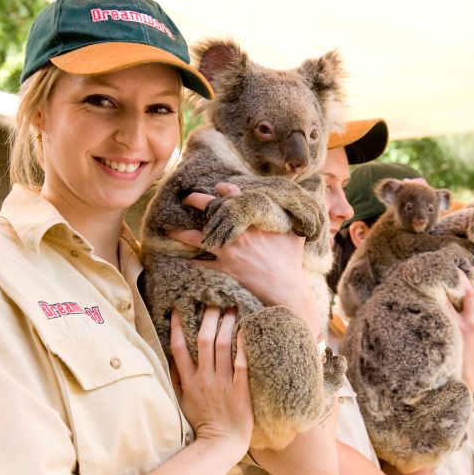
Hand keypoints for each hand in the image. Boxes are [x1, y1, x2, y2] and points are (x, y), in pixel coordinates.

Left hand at [169, 183, 319, 332]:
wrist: (285, 286)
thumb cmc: (291, 260)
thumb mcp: (295, 233)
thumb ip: (292, 217)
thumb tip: (303, 205)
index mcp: (252, 218)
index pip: (232, 195)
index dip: (222, 190)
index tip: (216, 188)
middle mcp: (236, 230)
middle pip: (208, 209)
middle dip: (194, 201)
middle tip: (186, 199)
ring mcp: (228, 249)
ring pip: (196, 237)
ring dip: (181, 232)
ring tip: (170, 229)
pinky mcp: (224, 267)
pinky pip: (202, 264)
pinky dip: (193, 262)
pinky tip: (186, 260)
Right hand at [169, 307, 252, 451]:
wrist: (221, 443)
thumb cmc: (203, 422)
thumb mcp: (182, 400)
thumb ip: (177, 379)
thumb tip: (172, 357)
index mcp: (188, 381)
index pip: (179, 348)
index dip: (177, 327)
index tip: (178, 309)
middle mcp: (204, 379)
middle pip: (203, 340)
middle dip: (208, 318)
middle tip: (214, 300)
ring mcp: (223, 383)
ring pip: (222, 347)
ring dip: (226, 325)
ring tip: (232, 308)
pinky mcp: (241, 389)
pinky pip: (242, 364)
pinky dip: (243, 346)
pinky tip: (246, 330)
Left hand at [447, 267, 473, 391]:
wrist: (464, 377)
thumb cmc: (470, 356)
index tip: (472, 267)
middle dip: (467, 274)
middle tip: (455, 264)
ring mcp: (465, 323)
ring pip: (465, 292)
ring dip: (456, 279)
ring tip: (444, 269)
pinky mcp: (454, 328)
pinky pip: (446, 307)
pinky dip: (439, 296)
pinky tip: (428, 288)